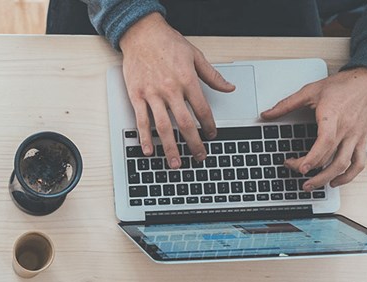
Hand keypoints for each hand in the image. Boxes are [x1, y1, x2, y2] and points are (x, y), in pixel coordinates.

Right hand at [119, 13, 234, 168]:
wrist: (142, 33)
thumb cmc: (167, 42)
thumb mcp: (195, 55)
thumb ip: (213, 75)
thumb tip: (229, 88)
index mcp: (187, 80)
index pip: (202, 109)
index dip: (209, 125)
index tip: (212, 135)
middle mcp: (170, 89)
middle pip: (185, 123)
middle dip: (194, 143)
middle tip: (199, 156)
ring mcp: (152, 94)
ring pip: (164, 127)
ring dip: (170, 147)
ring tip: (176, 163)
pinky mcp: (137, 95)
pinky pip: (141, 120)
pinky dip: (145, 137)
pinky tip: (149, 150)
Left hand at [261, 67, 366, 190]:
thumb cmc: (343, 85)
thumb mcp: (311, 90)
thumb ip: (287, 104)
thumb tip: (266, 114)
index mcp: (332, 116)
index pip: (325, 142)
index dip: (313, 158)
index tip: (300, 167)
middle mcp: (346, 129)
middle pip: (330, 157)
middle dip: (310, 169)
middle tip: (294, 170)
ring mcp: (355, 137)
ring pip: (344, 165)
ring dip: (327, 178)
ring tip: (311, 185)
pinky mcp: (362, 140)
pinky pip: (358, 163)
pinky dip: (348, 176)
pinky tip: (335, 181)